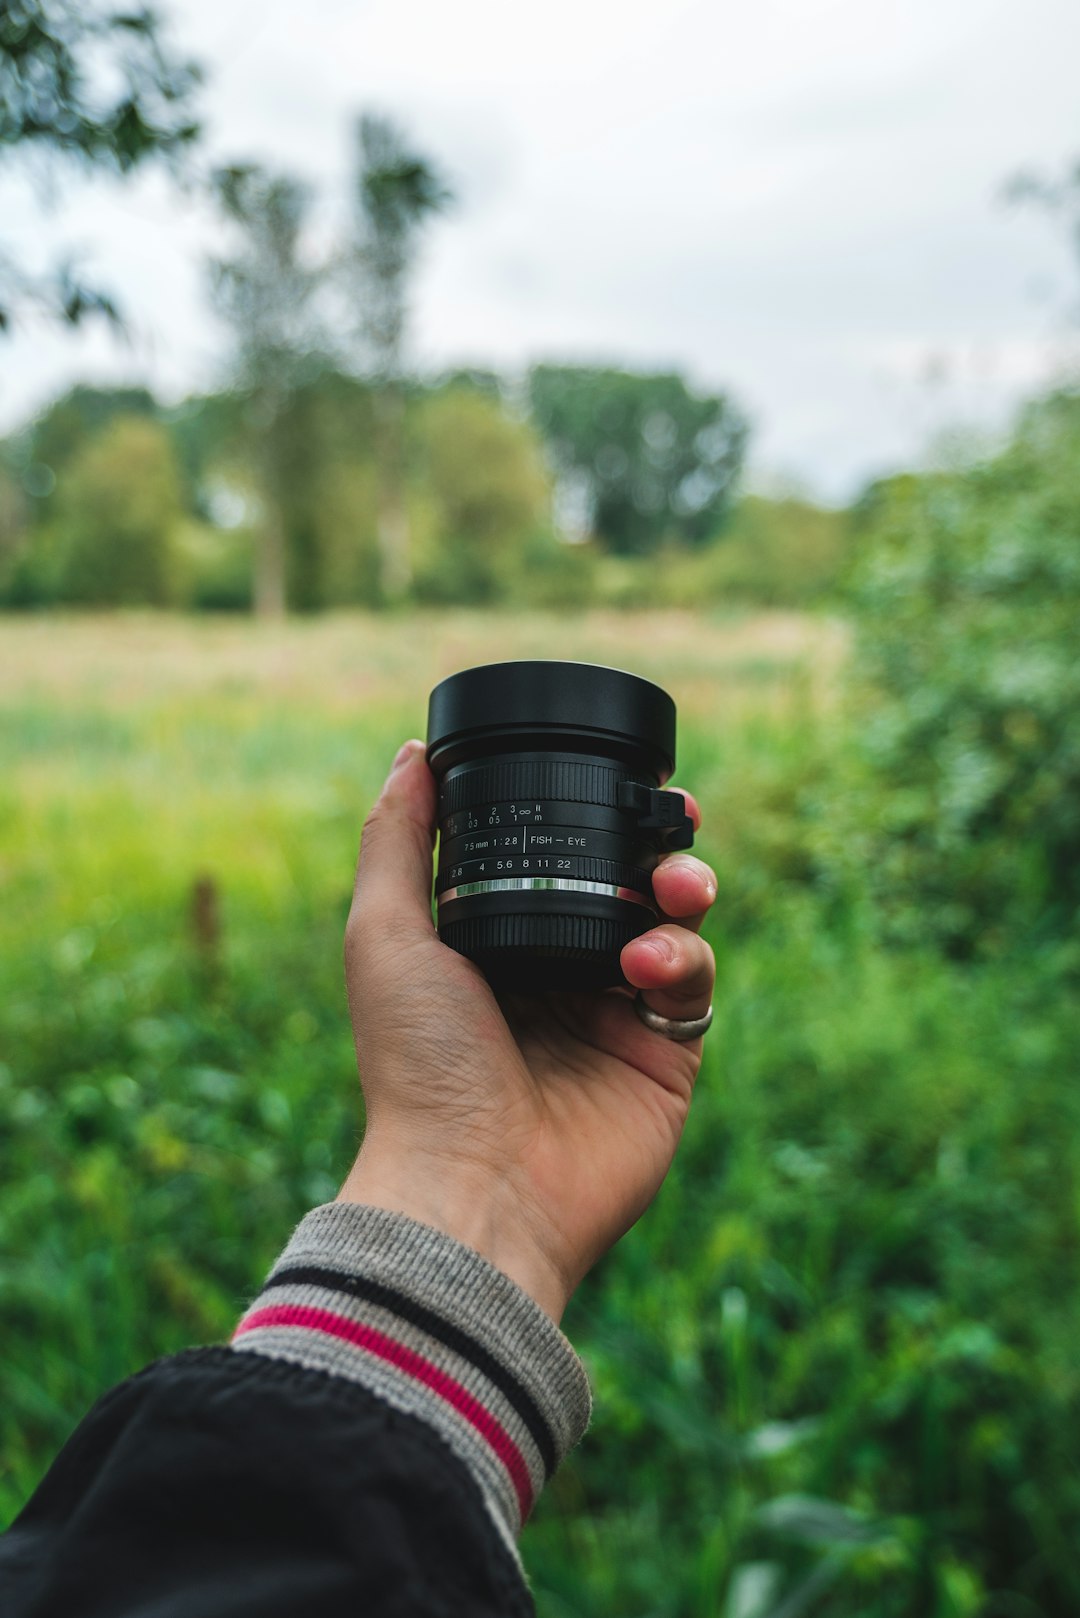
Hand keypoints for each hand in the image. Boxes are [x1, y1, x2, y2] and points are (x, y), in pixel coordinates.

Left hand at [338, 739, 716, 1321]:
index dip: (588, 812)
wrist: (474, 1187)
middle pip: (626, 881)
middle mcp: (557, 973)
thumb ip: (397, 840)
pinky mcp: (662, 1059)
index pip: (553, 857)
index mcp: (494, 942)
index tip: (610, 773)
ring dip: (681, 889)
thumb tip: (412, 753)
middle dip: (657, 841)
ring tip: (670, 890)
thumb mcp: (385, 936)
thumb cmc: (418, 1067)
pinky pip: (693, 986)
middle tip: (675, 813)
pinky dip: (681, 961)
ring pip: (673, 923)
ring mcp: (612, 1015)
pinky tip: (644, 971)